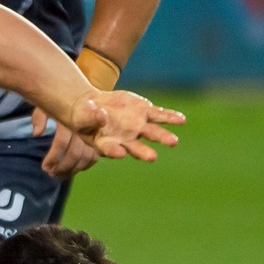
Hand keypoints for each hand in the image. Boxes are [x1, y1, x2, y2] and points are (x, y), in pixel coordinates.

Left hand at [31, 108, 98, 176]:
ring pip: (85, 157)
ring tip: (59, 175)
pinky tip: (72, 171)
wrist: (80, 98)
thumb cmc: (59, 103)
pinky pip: (94, 157)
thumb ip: (39, 117)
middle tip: (51, 173)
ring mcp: (93, 135)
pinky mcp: (98, 141)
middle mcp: (83, 127)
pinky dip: (84, 167)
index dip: (53, 157)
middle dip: (62, 167)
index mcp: (70, 118)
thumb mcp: (46, 105)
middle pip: (75, 153)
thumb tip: (36, 133)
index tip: (45, 167)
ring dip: (72, 170)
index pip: (61, 142)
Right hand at [64, 88, 184, 161]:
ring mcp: (137, 127)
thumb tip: (101, 114)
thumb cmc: (83, 116)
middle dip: (144, 152)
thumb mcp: (82, 115)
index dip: (114, 151)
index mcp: (106, 144)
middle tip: (152, 157)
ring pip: (152, 133)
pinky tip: (181, 120)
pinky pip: (159, 116)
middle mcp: (124, 139)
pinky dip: (170, 117)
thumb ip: (91, 117)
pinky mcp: (144, 113)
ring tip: (173, 142)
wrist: (93, 105)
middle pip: (136, 147)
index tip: (119, 153)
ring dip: (163, 137)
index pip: (110, 150)